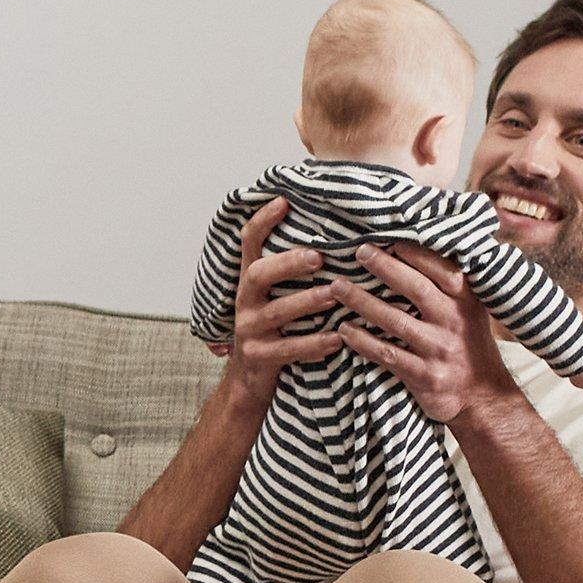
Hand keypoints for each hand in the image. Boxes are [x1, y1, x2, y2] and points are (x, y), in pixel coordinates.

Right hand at [215, 197, 343, 403]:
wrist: (249, 382)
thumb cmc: (276, 331)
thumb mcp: (277, 297)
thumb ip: (293, 273)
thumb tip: (335, 236)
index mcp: (250, 282)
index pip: (248, 243)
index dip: (262, 221)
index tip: (283, 201)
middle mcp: (245, 302)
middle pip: (257, 274)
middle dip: (287, 263)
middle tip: (318, 256)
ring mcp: (249, 331)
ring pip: (275, 313)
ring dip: (306, 301)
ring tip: (334, 295)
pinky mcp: (259, 358)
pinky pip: (287, 350)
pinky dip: (313, 344)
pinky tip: (337, 339)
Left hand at [330, 240, 520, 430]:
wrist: (483, 397)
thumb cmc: (469, 346)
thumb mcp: (470, 311)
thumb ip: (450, 284)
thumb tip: (424, 245)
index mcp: (466, 300)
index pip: (439, 268)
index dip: (413, 252)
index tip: (387, 237)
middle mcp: (454, 320)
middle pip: (415, 288)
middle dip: (385, 267)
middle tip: (358, 252)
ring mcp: (438, 349)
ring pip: (394, 320)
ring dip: (362, 302)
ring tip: (337, 287)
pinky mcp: (424, 375)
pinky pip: (387, 354)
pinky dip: (362, 341)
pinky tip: (343, 330)